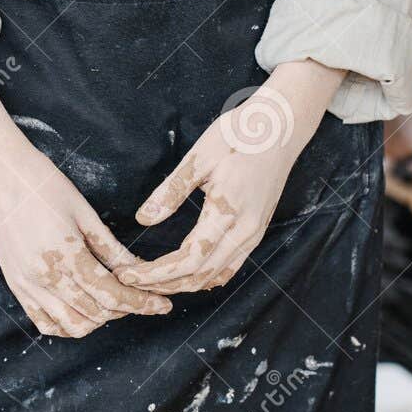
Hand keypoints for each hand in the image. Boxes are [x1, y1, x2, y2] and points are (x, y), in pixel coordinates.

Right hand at [0, 140, 173, 337]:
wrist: (0, 176)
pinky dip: (68, 325)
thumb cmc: (44, 184)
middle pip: (95, 314)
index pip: (111, 294)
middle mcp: (45, 278)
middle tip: (138, 295)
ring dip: (97, 320)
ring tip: (110, 300)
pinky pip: (45, 324)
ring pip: (72, 327)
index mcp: (66, 255)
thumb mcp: (83, 211)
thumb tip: (139, 270)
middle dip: (123, 310)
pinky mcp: (16, 287)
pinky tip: (81, 307)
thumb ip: (110, 247)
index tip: (162, 305)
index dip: (141, 303)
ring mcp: (27, 286)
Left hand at [115, 60, 344, 295]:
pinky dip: (205, 277)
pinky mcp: (257, 230)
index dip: (157, 273)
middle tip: (132, 281)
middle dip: (163, 284)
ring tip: (152, 280)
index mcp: (228, 210)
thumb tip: (143, 219)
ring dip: (183, 284)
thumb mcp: (200, 156)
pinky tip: (186, 273)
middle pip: (201, 276)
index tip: (130, 275)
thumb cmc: (240, 134)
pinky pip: (230, 267)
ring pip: (216, 276)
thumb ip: (172, 191)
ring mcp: (255, 233)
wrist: (281, 128)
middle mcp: (246, 230)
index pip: (189, 259)